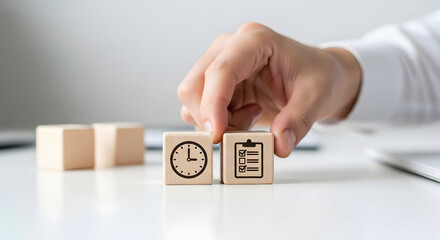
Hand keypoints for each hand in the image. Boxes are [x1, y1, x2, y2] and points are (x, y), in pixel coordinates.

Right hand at [178, 23, 360, 156]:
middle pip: (194, 85)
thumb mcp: (317, 97)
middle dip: (212, 118)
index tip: (217, 135)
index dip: (212, 104)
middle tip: (243, 133)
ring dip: (216, 122)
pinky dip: (217, 123)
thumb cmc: (317, 76)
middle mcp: (230, 48)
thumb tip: (278, 145)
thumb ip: (298, 121)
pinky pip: (199, 109)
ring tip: (252, 119)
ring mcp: (219, 64)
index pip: (220, 71)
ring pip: (193, 100)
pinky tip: (245, 117)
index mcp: (254, 40)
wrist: (318, 76)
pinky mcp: (216, 83)